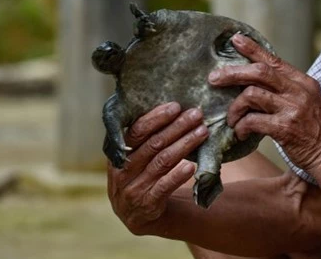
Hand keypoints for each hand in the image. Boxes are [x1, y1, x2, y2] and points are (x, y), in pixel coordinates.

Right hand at [107, 102, 208, 235]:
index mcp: (118, 153)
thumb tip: (172, 108)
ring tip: (202, 132)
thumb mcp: (135, 158)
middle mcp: (123, 170)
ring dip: (184, 145)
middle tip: (197, 114)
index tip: (177, 106)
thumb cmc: (141, 175)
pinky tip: (192, 166)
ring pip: (162, 162)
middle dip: (177, 127)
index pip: (137, 130)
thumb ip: (146, 137)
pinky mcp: (146, 205)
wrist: (137, 215)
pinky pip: (163, 187)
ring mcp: (133, 189)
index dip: (157, 117)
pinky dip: (177, 176)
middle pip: (153, 144)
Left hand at [208, 34, 320, 173]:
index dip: (252, 49)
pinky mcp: (286, 128)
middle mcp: (299, 91)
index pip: (274, 60)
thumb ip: (288, 90)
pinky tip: (241, 133)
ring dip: (235, 108)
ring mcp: (293, 108)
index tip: (234, 40)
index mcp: (303, 82)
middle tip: (214, 79)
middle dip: (232, 73)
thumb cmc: (317, 131)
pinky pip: (253, 121)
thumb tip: (257, 81)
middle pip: (259, 72)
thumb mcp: (308, 102)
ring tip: (232, 119)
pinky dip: (242, 126)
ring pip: (252, 95)